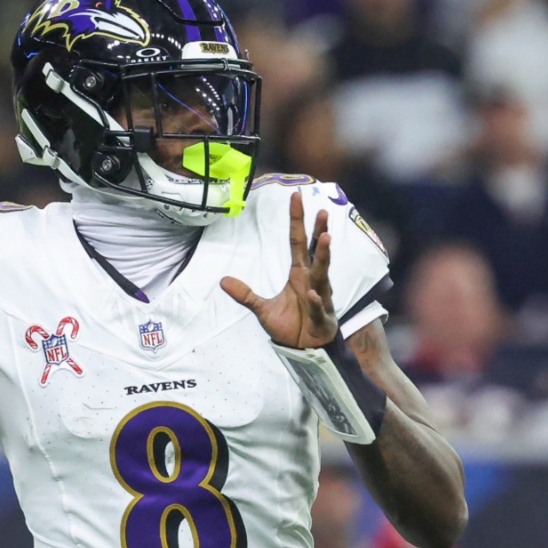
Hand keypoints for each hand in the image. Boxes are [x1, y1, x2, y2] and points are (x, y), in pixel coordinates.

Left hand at [221, 192, 337, 348]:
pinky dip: (316, 301)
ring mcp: (320, 298)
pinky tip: (313, 294)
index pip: (298, 242)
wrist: (305, 350)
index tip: (296, 197)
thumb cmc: (290, 325)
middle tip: (322, 211)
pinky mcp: (322, 317)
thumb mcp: (262, 309)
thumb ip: (245, 295)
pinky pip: (319, 307)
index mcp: (299, 274)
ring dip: (324, 257)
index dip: (297, 221)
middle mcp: (312, 281)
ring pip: (322, 274)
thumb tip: (223, 280)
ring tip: (325, 238)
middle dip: (319, 231)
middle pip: (315, 252)